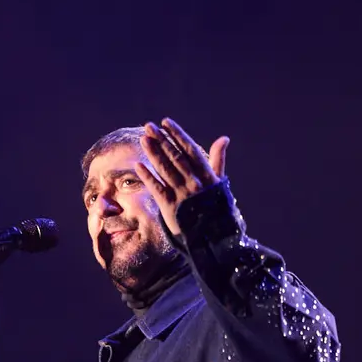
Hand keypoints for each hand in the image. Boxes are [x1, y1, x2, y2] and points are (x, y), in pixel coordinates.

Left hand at [135, 117, 229, 236]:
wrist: (216, 239)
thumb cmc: (218, 209)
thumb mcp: (220, 184)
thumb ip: (218, 161)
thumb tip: (223, 138)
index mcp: (207, 175)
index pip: (190, 149)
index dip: (177, 134)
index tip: (166, 122)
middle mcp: (195, 182)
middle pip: (175, 156)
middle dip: (161, 140)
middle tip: (149, 126)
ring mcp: (182, 195)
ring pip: (165, 169)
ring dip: (153, 153)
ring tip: (144, 139)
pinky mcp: (170, 207)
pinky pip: (157, 188)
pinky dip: (147, 176)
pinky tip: (138, 164)